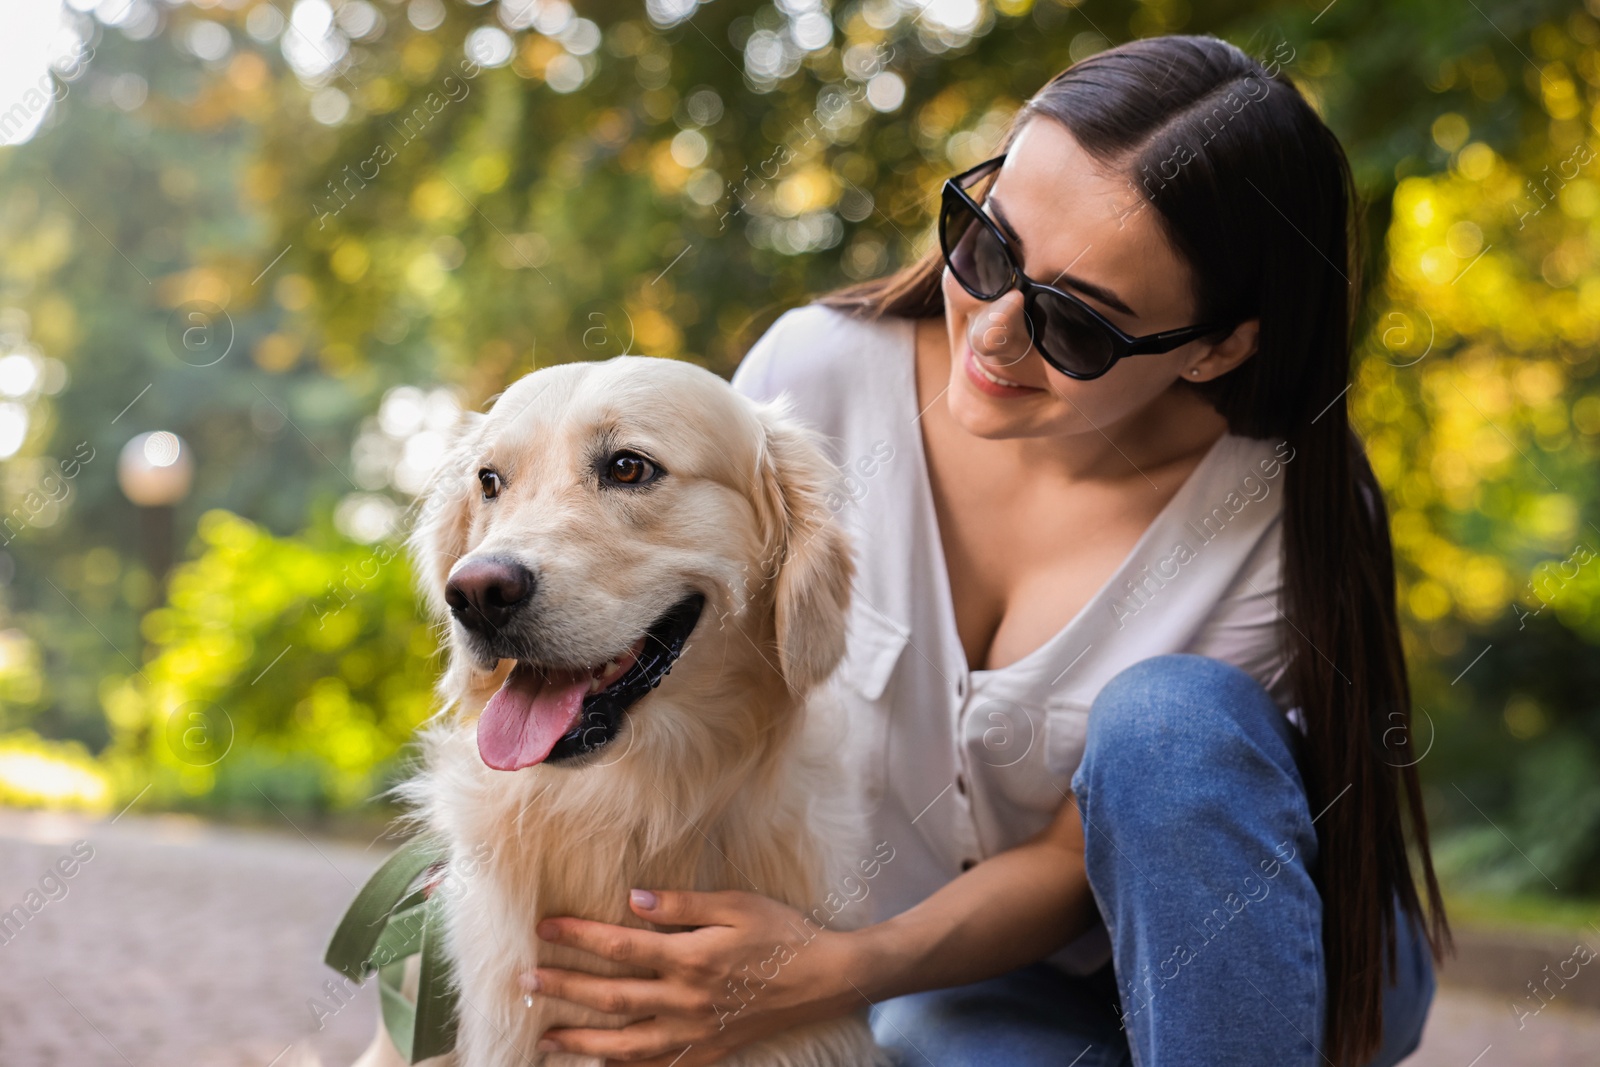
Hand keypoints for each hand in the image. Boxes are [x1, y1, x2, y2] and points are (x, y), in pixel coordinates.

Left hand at [523, 888, 867, 1065]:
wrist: (824, 979)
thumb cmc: (781, 933)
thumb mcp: (734, 904)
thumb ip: (680, 905)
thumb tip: (631, 900)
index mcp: (689, 958)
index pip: (618, 947)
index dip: (577, 937)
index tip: (544, 928)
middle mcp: (685, 1001)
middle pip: (610, 998)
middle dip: (563, 989)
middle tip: (525, 980)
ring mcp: (695, 1033)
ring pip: (624, 1044)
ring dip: (580, 1039)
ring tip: (546, 1037)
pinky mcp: (708, 1052)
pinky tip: (601, 1064)